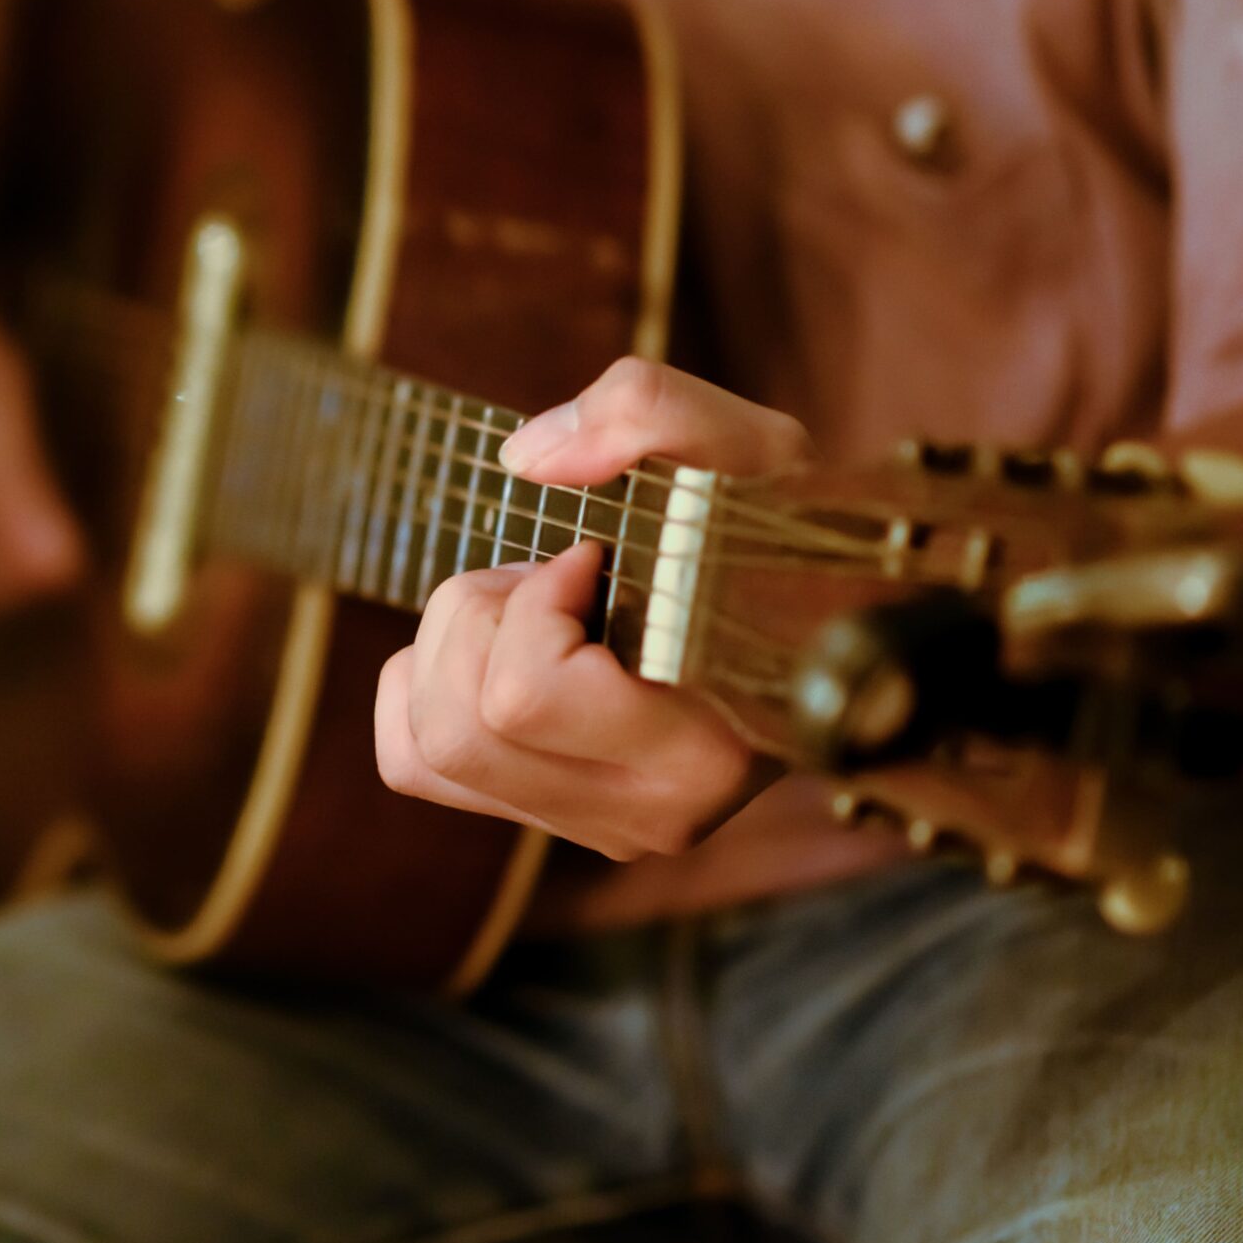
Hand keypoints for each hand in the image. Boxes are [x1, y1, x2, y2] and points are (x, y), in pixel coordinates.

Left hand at [373, 359, 810, 859]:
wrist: (830, 617)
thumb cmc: (783, 532)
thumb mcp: (745, 445)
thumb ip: (646, 412)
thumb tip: (525, 458)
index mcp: (701, 750)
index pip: (526, 694)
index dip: (537, 598)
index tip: (596, 554)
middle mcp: (650, 815)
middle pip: (459, 724)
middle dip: (483, 616)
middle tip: (556, 576)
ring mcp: (600, 830)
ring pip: (427, 747)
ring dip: (454, 647)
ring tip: (537, 610)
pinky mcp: (556, 819)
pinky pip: (411, 761)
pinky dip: (425, 688)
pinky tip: (502, 649)